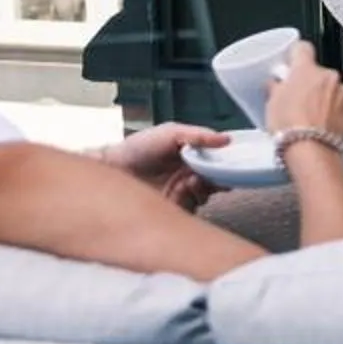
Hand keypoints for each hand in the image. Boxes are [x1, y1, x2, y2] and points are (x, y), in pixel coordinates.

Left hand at [104, 121, 230, 212]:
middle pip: (216, 182)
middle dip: (214, 180)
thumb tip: (226, 139)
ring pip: (204, 197)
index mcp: (194, 156)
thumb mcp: (170, 133)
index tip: (228, 167)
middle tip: (203, 175)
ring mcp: (182, 192)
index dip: (227, 166)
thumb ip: (198, 135)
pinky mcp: (172, 208)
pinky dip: (187, 202)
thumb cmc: (139, 147)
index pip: (219, 163)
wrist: (114, 168)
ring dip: (199, 190)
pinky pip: (190, 210)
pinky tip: (176, 193)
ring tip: (186, 183)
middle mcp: (191, 174)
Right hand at [262, 41, 342, 141]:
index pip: (302, 48)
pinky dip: (336, 113)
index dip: (296, 55)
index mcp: (306, 70)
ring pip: (332, 90)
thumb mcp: (272, 104)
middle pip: (318, 73)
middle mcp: (328, 76)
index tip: (292, 62)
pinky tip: (324, 127)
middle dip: (310, 84)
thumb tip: (275, 84)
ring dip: (324, 99)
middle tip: (298, 102)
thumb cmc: (290, 128)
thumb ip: (276, 88)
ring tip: (311, 119)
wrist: (312, 150)